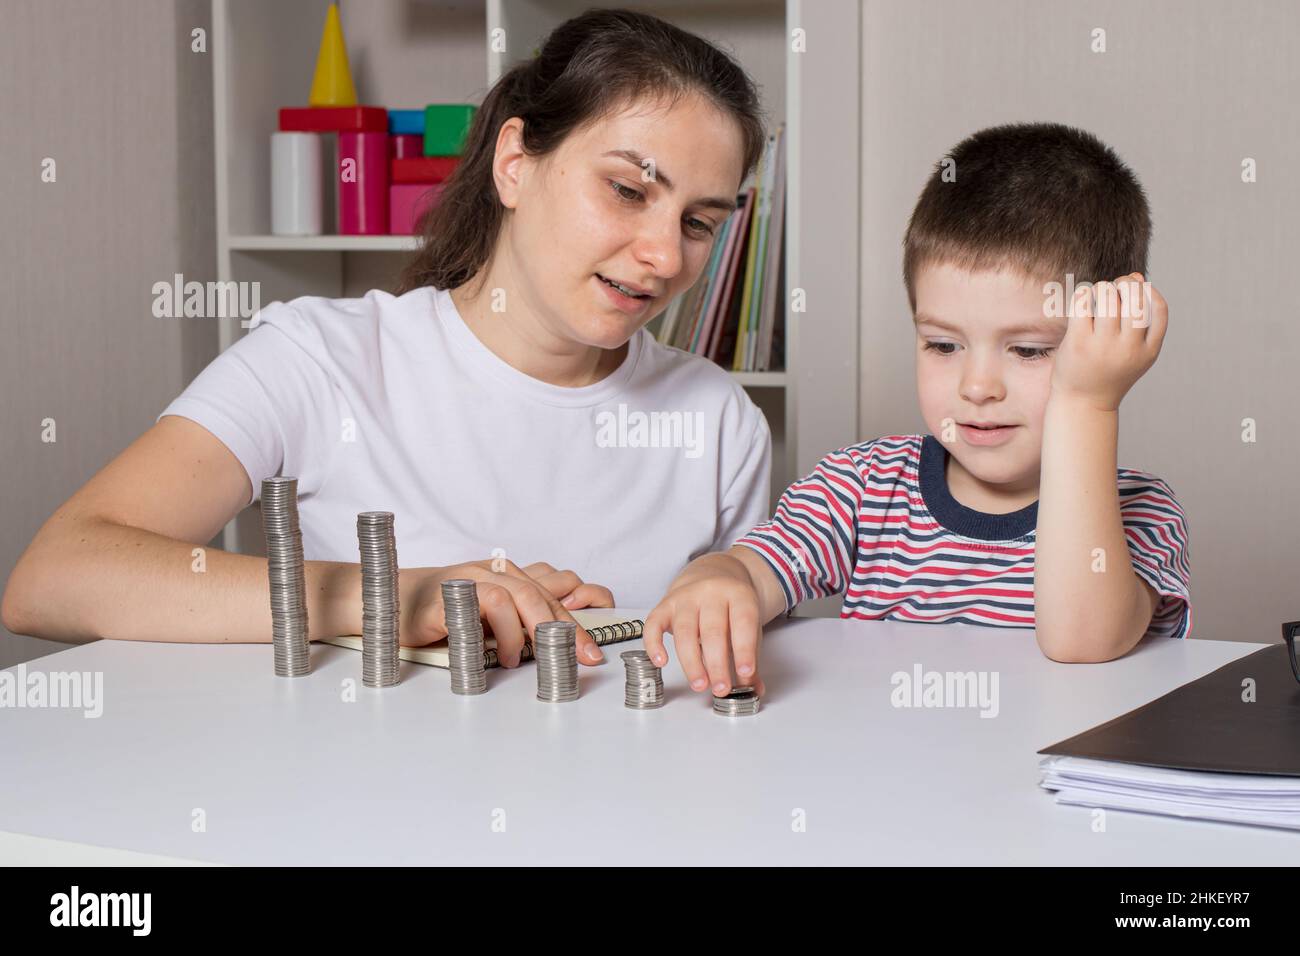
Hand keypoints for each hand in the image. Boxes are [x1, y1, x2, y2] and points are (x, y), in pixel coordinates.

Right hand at [399, 559, 613, 666]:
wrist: (389, 600)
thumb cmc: (442, 611)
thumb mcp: (487, 613)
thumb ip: (518, 618)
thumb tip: (558, 640)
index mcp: (507, 574)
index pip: (555, 589)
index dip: (580, 616)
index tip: (594, 649)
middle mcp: (492, 571)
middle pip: (540, 596)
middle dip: (566, 631)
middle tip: (581, 658)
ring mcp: (469, 580)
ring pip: (516, 597)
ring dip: (523, 635)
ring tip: (515, 660)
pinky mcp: (448, 596)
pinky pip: (483, 606)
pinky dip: (496, 632)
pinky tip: (494, 655)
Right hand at [643, 555, 765, 697]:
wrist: (711, 572)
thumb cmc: (731, 607)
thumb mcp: (749, 625)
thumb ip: (751, 657)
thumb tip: (754, 689)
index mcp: (738, 595)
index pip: (743, 623)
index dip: (745, 650)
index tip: (745, 675)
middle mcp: (711, 592)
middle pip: (712, 631)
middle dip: (716, 664)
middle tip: (720, 689)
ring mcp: (685, 597)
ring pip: (685, 631)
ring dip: (691, 662)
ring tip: (699, 685)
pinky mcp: (664, 604)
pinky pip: (654, 624)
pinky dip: (654, 644)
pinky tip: (661, 662)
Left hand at [1050, 273, 1167, 411]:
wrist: (1083, 403)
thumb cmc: (1108, 371)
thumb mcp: (1134, 352)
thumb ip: (1139, 320)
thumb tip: (1136, 276)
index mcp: (1148, 351)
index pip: (1159, 309)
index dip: (1148, 291)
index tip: (1137, 290)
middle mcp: (1129, 348)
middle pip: (1135, 299)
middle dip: (1126, 283)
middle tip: (1116, 287)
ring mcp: (1103, 346)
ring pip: (1109, 296)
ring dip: (1104, 287)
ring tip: (1099, 294)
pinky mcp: (1078, 342)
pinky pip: (1083, 303)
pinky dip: (1085, 293)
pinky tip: (1084, 300)